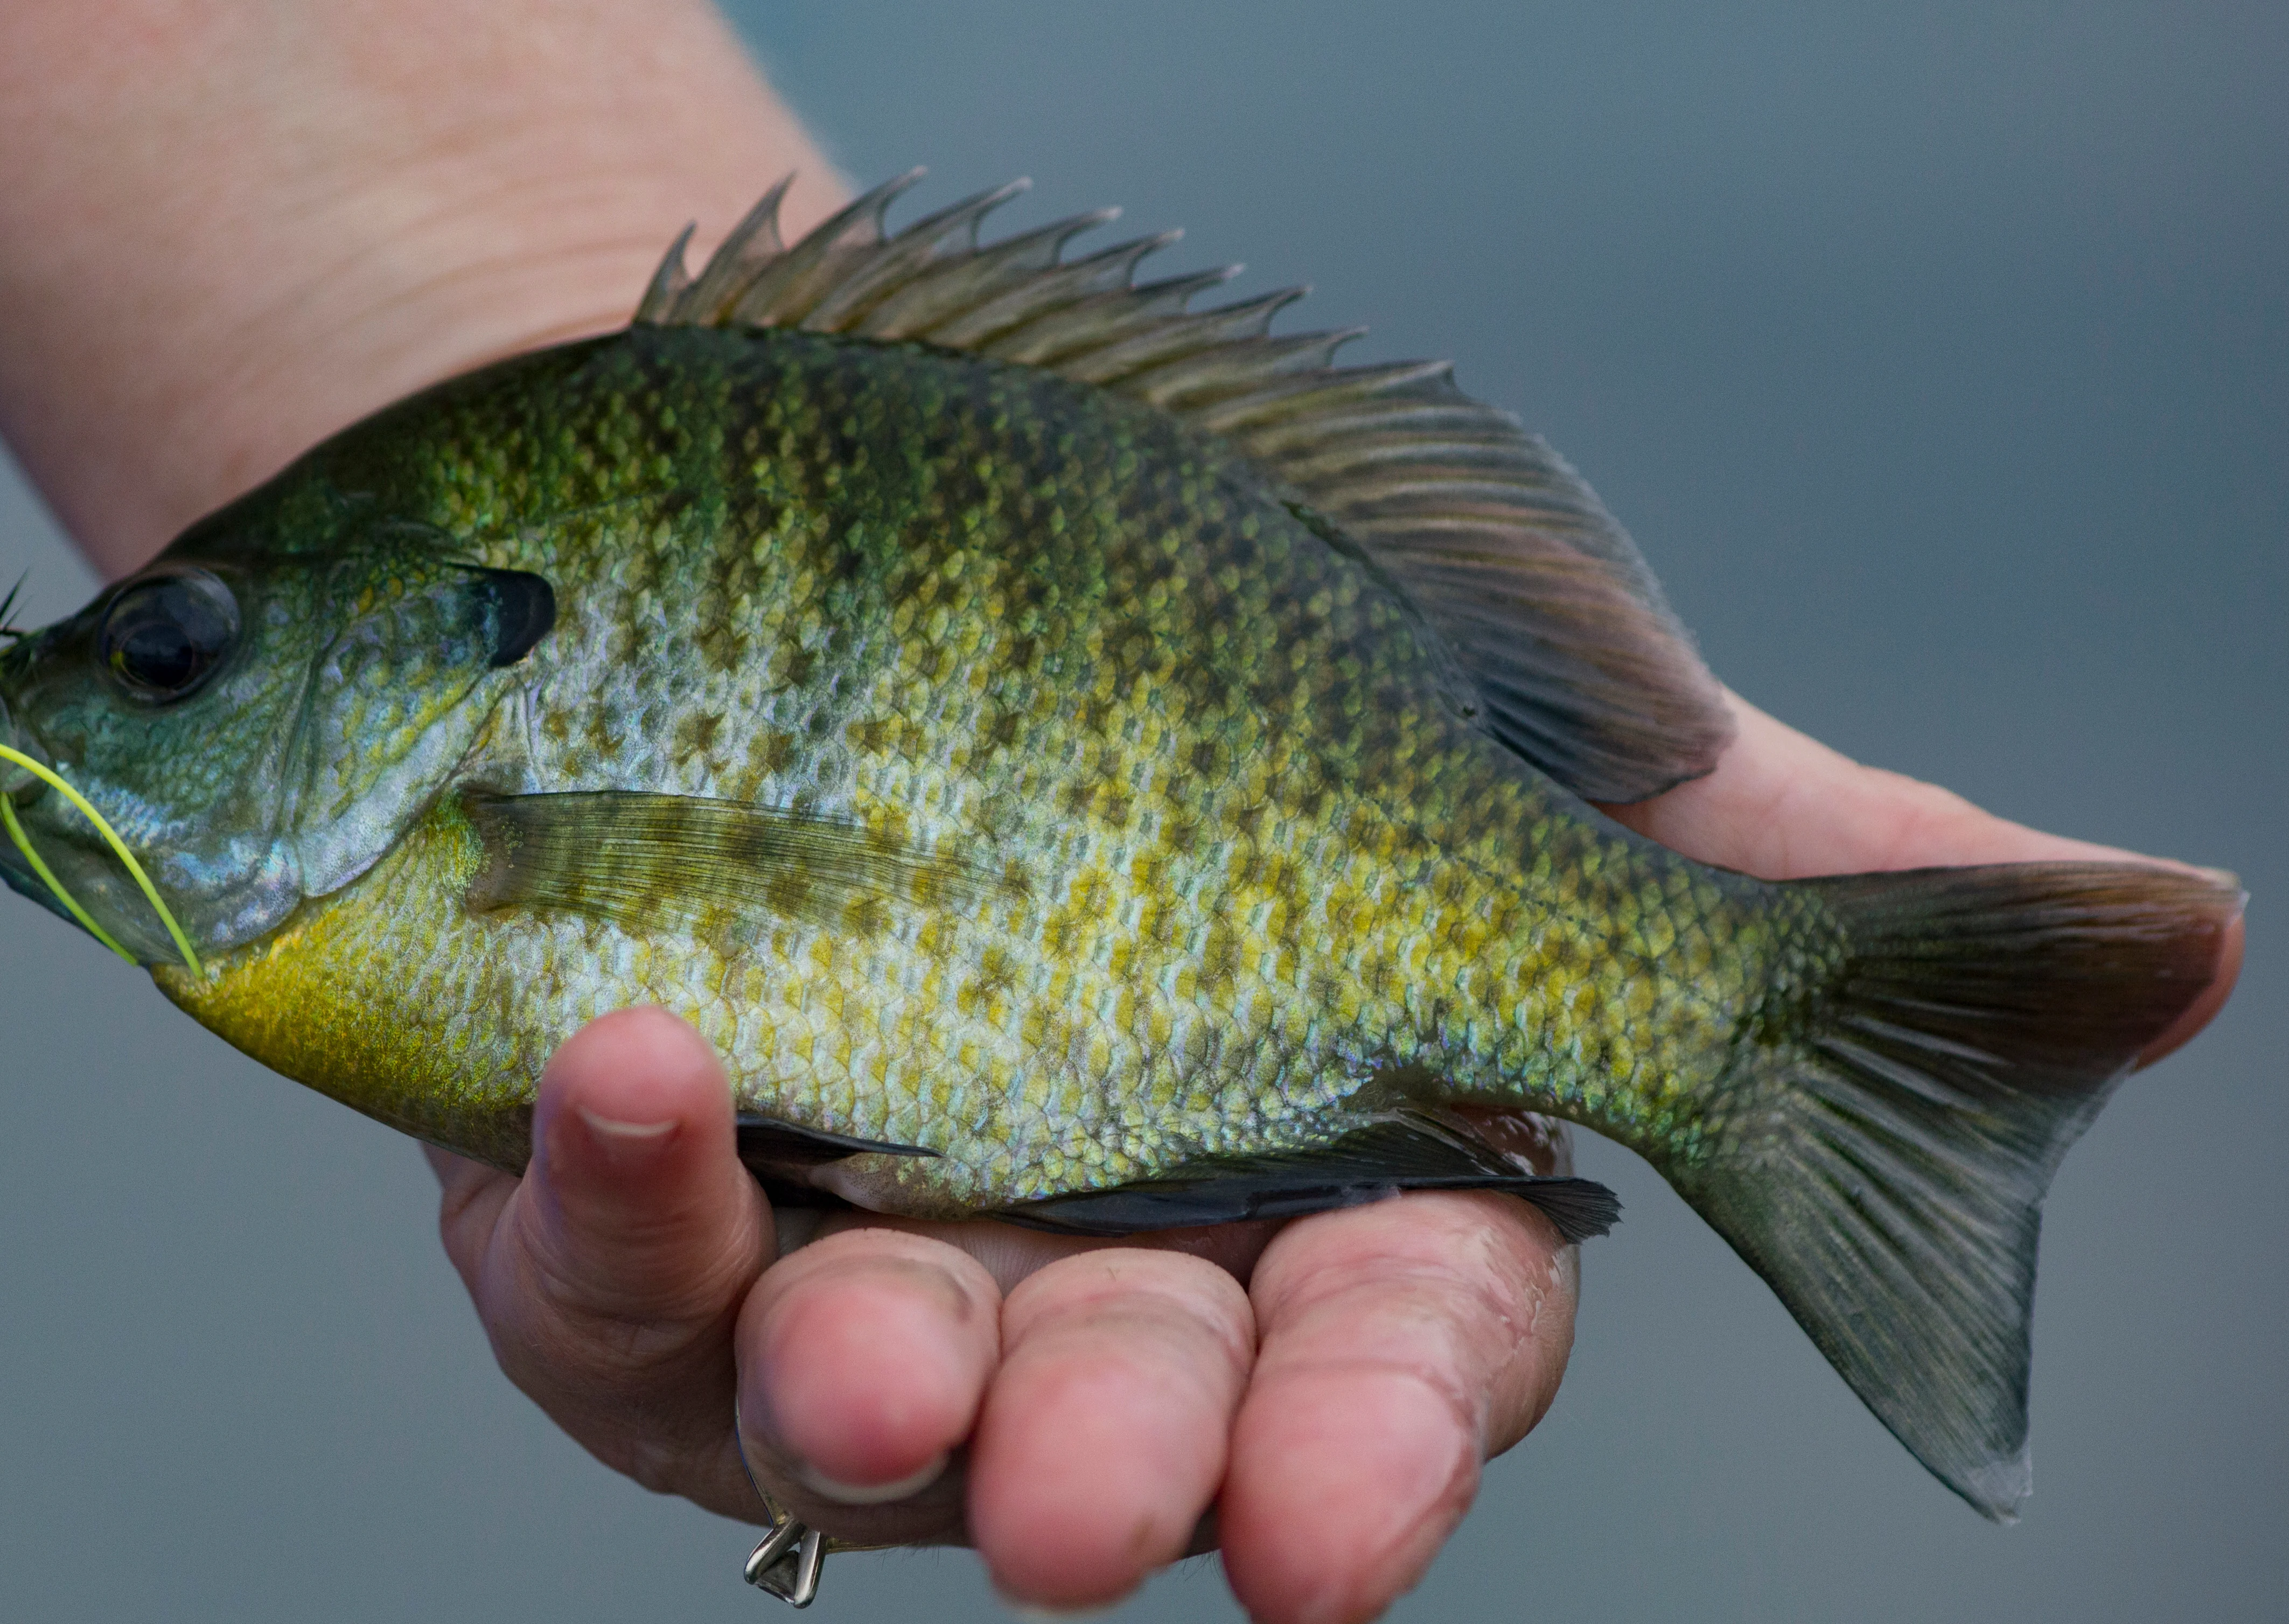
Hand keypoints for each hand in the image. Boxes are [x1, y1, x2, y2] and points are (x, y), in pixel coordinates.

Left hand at [425, 696, 2241, 1622]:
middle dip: (1132, 1465)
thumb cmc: (1227, 666)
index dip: (1388, 1430)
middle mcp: (1107, 1265)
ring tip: (855, 1359)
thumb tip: (2179, 941)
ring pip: (867, 1386)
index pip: (1403, 1348)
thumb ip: (1775, 867)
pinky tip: (629, 1050)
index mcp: (1335, 1187)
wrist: (879, 557)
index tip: (1349, 1508)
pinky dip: (633, 1167)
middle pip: (1139, 1410)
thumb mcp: (1516, 733)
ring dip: (864, 1380)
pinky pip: (626, 1243)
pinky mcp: (650, 1225)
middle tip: (1099, 1517)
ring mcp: (866, 1262)